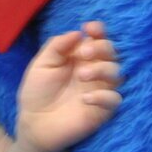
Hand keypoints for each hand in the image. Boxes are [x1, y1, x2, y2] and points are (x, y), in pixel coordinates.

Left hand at [16, 22, 121, 151]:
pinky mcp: (102, 110)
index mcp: (81, 57)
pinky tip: (85, 98)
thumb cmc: (37, 92)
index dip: (98, 31)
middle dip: (101, 47)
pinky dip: (103, 96)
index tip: (89, 28)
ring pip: (117, 73)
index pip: (98, 39)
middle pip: (111, 52)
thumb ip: (57, 46)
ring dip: (103, 69)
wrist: (33, 123)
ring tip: (82, 75)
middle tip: (84, 54)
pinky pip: (115, 99)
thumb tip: (78, 32)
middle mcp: (94, 70)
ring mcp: (100, 89)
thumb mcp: (41, 64)